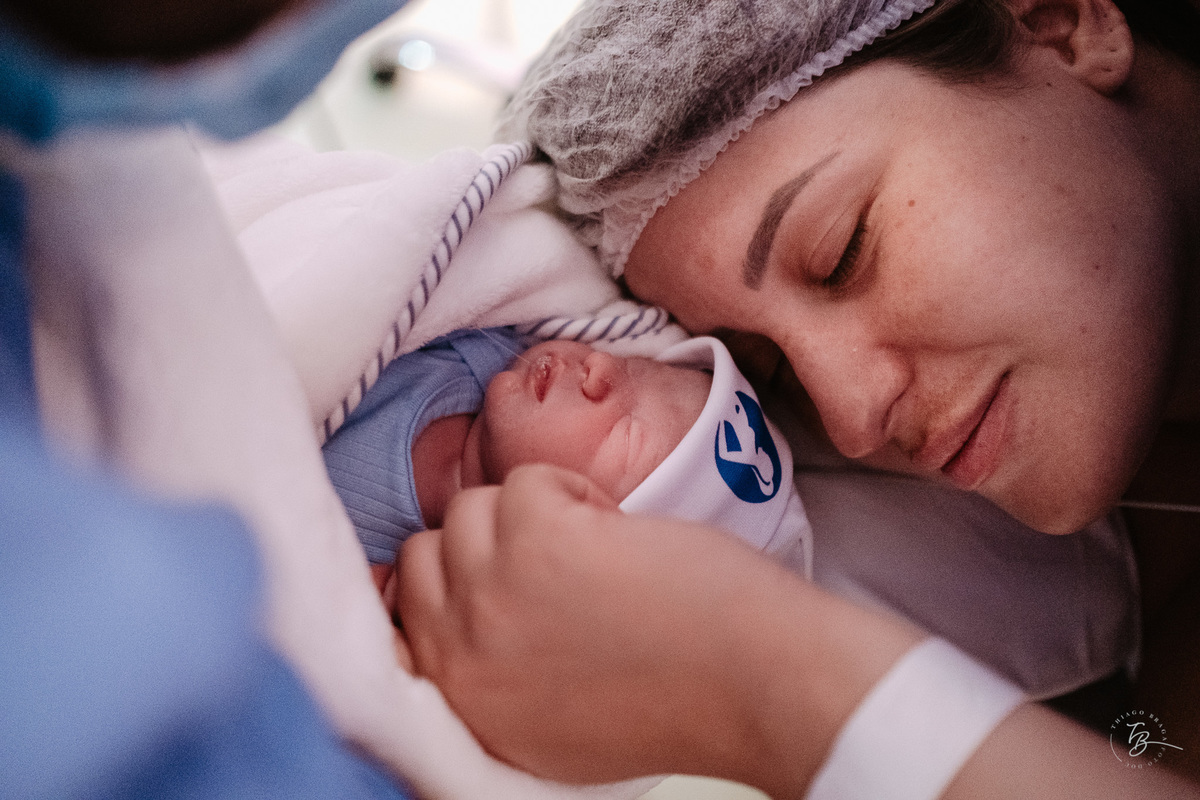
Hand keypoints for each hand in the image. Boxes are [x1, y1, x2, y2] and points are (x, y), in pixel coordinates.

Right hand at [394, 463, 831, 786]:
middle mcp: (457, 656)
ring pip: (470, 508)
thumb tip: (451, 616)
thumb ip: (484, 678)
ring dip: (533, 513)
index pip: (398, 618)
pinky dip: (574, 490)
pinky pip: (527, 480)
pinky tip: (618, 533)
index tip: (485, 569)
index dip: (445, 581)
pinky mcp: (538, 540)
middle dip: (488, 544)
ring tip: (596, 548)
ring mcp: (491, 596)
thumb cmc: (670, 702)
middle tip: (555, 560)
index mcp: (459, 702)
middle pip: (425, 553)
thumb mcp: (545, 726)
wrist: (753, 685)